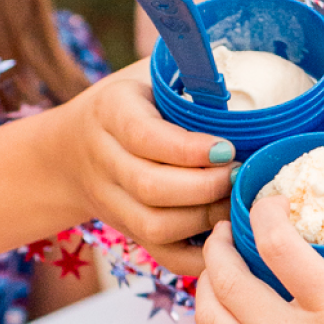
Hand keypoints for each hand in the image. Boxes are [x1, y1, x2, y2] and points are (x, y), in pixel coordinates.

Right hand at [50, 64, 233, 274]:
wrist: (70, 152)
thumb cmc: (133, 104)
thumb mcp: (150, 75)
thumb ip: (189, 72)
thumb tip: (252, 67)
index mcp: (110, 112)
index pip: (144, 136)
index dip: (189, 148)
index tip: (227, 147)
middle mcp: (103, 160)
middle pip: (150, 187)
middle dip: (205, 186)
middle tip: (241, 174)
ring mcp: (111, 203)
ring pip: (154, 226)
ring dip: (205, 220)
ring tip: (238, 201)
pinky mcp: (128, 234)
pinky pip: (163, 256)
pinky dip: (200, 256)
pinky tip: (229, 236)